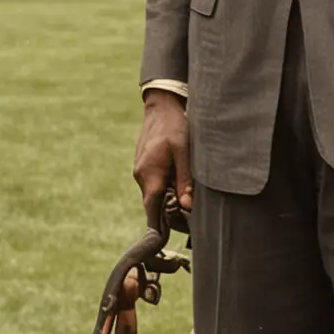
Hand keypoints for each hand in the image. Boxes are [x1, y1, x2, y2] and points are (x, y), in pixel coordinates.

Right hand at [133, 90, 192, 222]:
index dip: (164, 222)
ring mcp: (141, 171)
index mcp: (149, 174)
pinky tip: (181, 179)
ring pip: (156, 194)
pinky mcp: (145, 167)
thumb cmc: (174, 126)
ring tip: (189, 193)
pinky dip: (167, 187)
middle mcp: (141, 176)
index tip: (180, 227)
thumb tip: (186, 206)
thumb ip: (185, 180)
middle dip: (171, 210)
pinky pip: (155, 184)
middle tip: (192, 211)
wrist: (161, 107)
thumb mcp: (184, 152)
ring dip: (170, 197)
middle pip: (155, 204)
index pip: (153, 208)